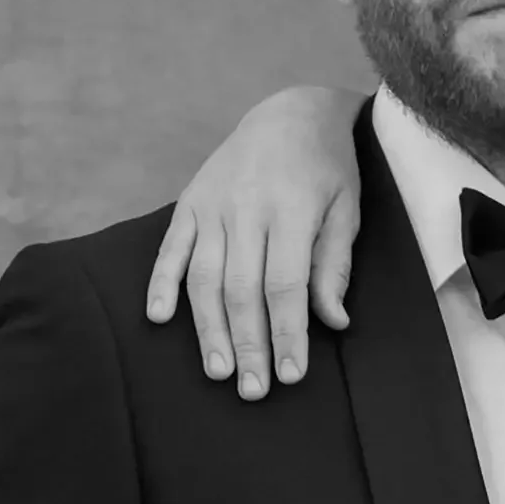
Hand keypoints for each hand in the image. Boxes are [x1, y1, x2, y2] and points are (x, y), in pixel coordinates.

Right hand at [144, 85, 364, 398]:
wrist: (292, 113)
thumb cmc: (329, 169)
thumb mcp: (347, 210)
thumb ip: (334, 264)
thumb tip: (332, 322)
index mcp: (291, 210)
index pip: (285, 285)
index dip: (287, 333)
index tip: (291, 375)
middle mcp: (245, 208)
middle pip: (241, 289)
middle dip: (248, 344)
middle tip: (254, 391)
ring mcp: (211, 206)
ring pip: (204, 278)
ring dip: (208, 329)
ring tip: (219, 371)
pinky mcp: (188, 203)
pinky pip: (170, 249)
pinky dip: (160, 284)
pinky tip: (157, 319)